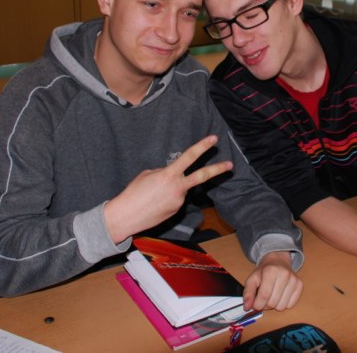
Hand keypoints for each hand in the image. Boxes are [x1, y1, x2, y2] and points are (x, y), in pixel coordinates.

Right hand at [104, 135, 231, 242]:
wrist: (126, 217)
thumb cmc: (133, 193)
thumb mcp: (148, 175)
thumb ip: (164, 172)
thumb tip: (174, 175)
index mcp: (169, 174)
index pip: (189, 156)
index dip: (202, 146)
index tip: (213, 139)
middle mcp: (178, 187)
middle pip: (202, 176)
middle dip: (218, 169)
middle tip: (230, 165)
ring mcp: (179, 201)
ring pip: (181, 189)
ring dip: (173, 188)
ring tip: (153, 195)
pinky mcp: (176, 210)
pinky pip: (176, 199)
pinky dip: (168, 198)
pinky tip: (155, 203)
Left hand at [242, 251, 302, 311]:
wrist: (278, 261)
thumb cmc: (264, 271)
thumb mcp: (252, 278)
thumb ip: (248, 293)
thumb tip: (247, 307)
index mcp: (270, 271)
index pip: (264, 295)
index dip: (258, 305)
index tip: (255, 305)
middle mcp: (284, 274)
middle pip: (272, 303)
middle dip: (265, 305)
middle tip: (263, 299)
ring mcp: (294, 280)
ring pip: (282, 306)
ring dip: (274, 306)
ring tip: (272, 297)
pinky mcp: (300, 285)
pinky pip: (291, 305)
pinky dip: (284, 304)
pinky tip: (280, 296)